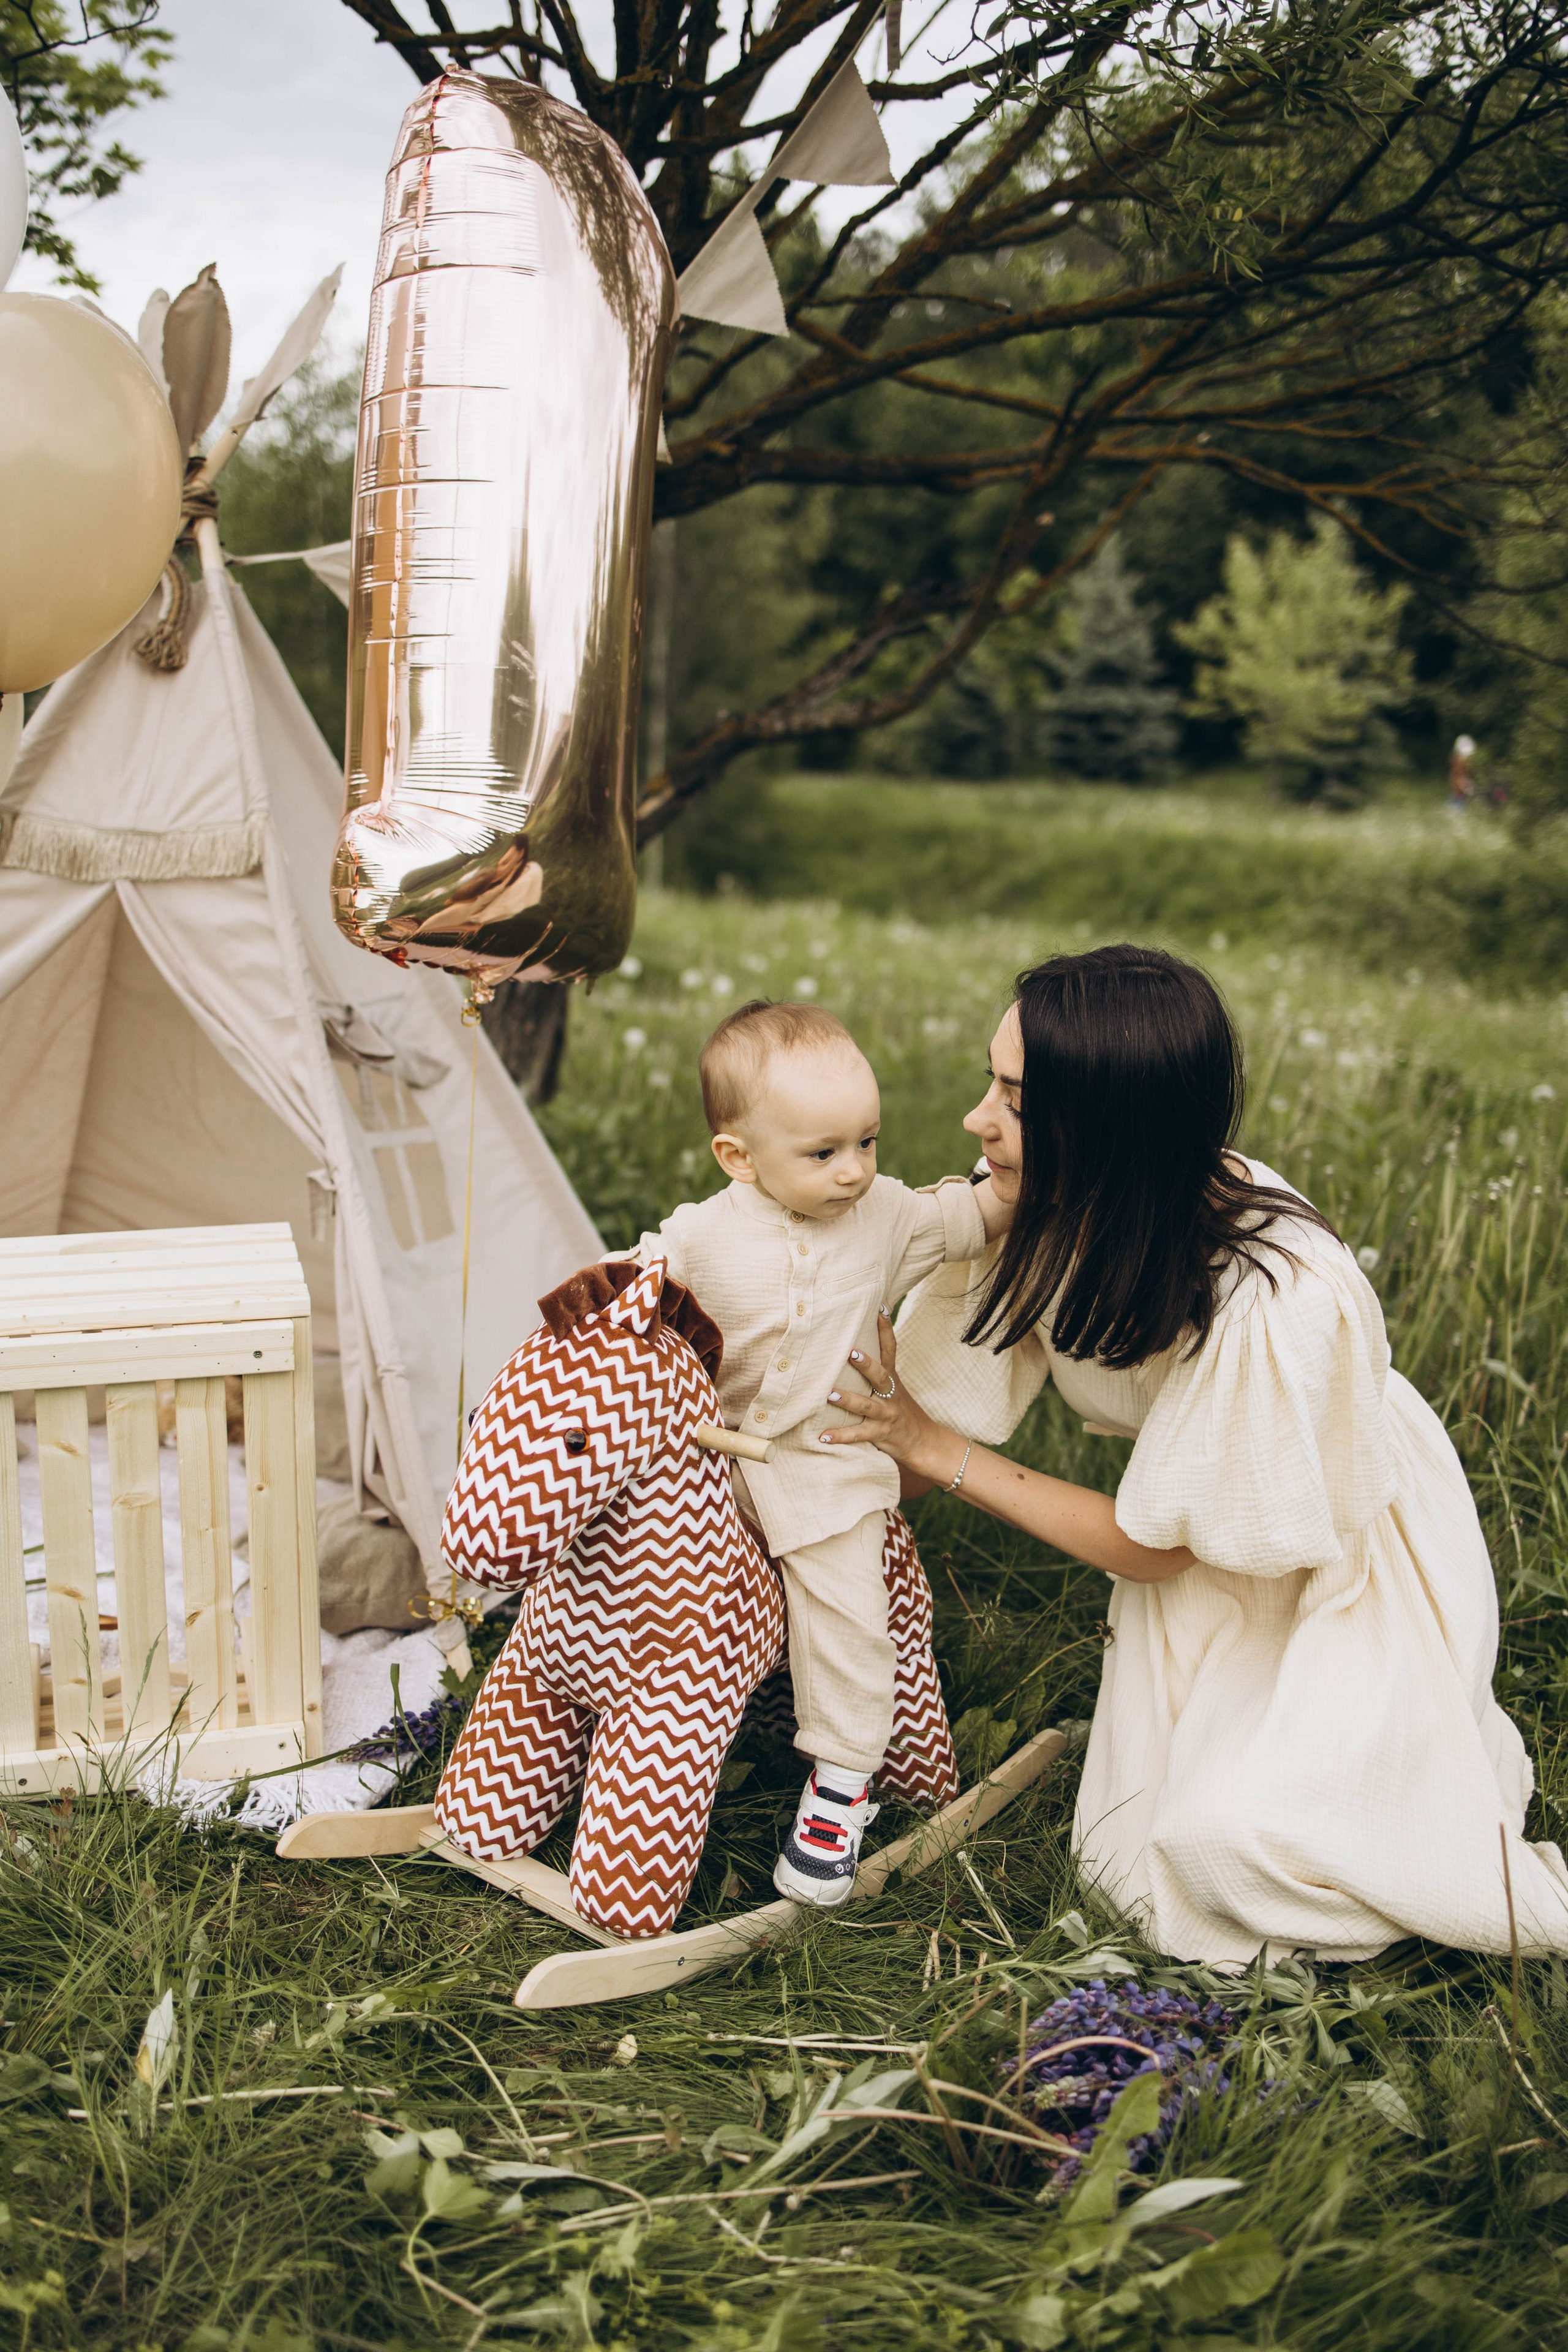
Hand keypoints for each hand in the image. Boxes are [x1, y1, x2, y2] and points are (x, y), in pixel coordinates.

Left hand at [820, 1312, 958, 1478]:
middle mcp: (891, 1394)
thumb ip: (875, 1369)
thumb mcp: (892, 1387)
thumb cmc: (899, 1409)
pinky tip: (823, 1437)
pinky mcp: (881, 1434)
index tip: (880, 1308)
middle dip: (866, 1364)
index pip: (890, 1349)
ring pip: (867, 1406)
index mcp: (892, 1379)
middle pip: (880, 1376)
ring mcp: (886, 1414)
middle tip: (850, 1352)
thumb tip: (851, 1344)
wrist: (923, 1441)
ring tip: (830, 1394)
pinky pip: (859, 1435)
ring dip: (848, 1400)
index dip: (886, 1329)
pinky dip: (841, 1436)